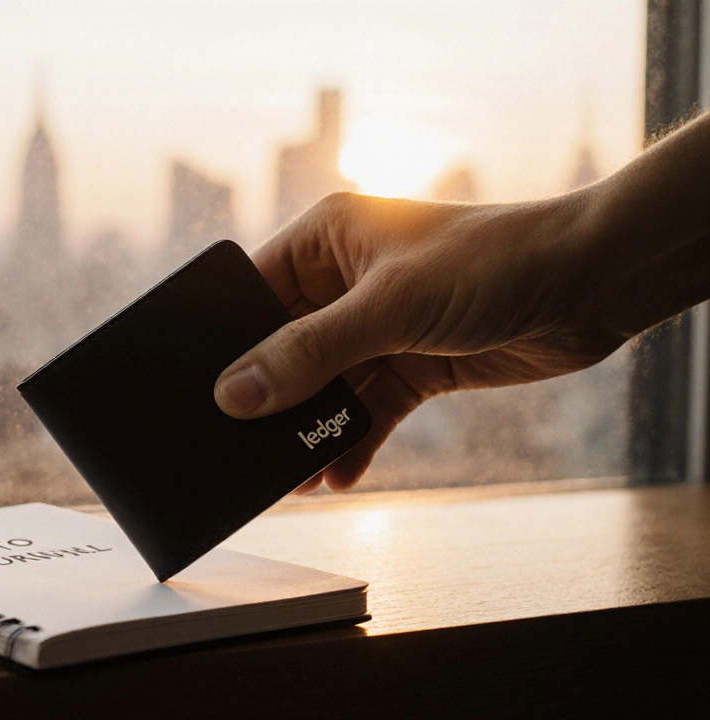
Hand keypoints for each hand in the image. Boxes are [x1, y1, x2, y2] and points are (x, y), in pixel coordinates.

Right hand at [214, 191, 624, 492]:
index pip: (254, 292)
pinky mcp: (414, 364)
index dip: (226, 343)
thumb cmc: (492, 262)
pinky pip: (366, 411)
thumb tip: (234, 394)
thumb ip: (309, 353)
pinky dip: (351, 443)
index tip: (199, 393)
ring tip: (284, 476)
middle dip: (268, 398)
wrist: (594, 282)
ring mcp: (380, 325)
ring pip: (325, 387)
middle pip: (285, 347)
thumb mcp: (389, 308)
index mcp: (327, 239)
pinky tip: (336, 476)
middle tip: (238, 445)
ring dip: (308, 430)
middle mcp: (345, 280)